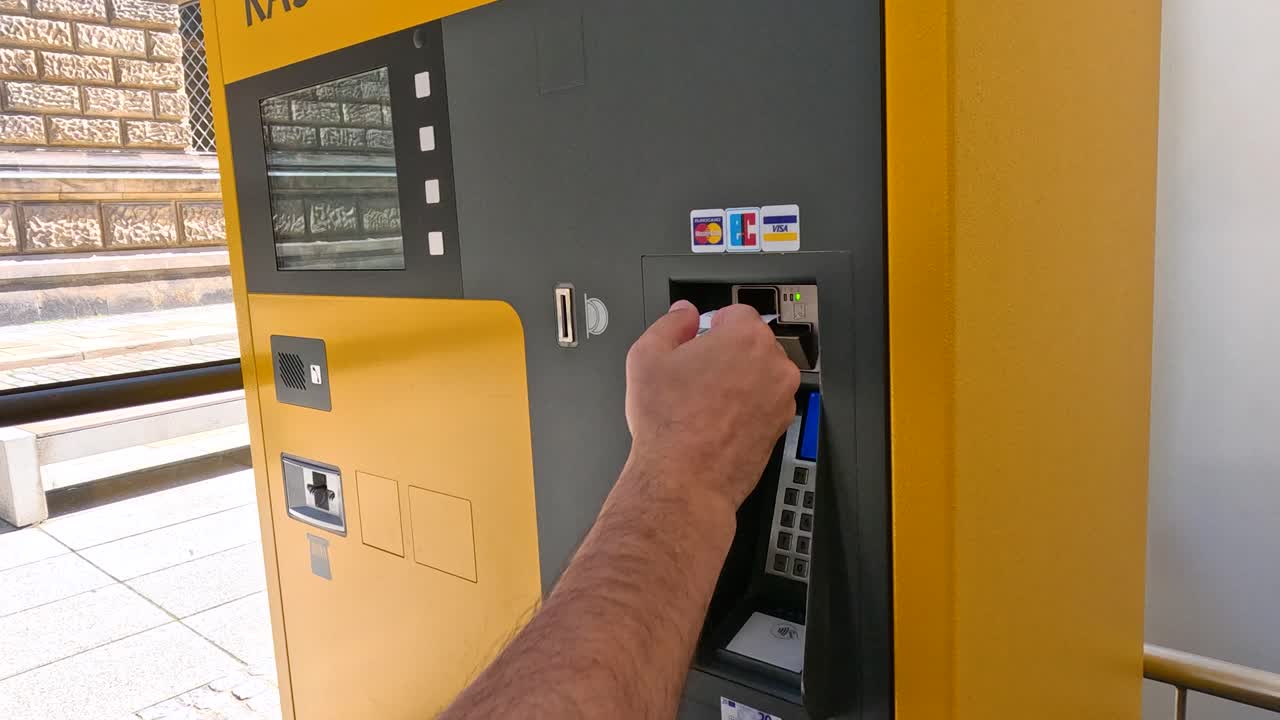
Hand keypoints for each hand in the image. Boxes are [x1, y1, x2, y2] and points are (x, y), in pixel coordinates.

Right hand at [624, 300, 800, 510]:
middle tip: (696, 374)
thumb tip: (684, 314)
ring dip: (739, 380)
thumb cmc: (668, 424)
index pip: (737, 312)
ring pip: (760, 374)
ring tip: (704, 401)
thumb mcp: (647, 357)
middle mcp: (773, 364)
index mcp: (746, 337)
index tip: (699, 340)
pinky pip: (764, 402)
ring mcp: (782, 397)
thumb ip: (670, 323)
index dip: (712, 325)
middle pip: (751, 343)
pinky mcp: (782, 425)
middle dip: (726, 353)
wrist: (685, 479)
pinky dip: (747, 406)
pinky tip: (717, 420)